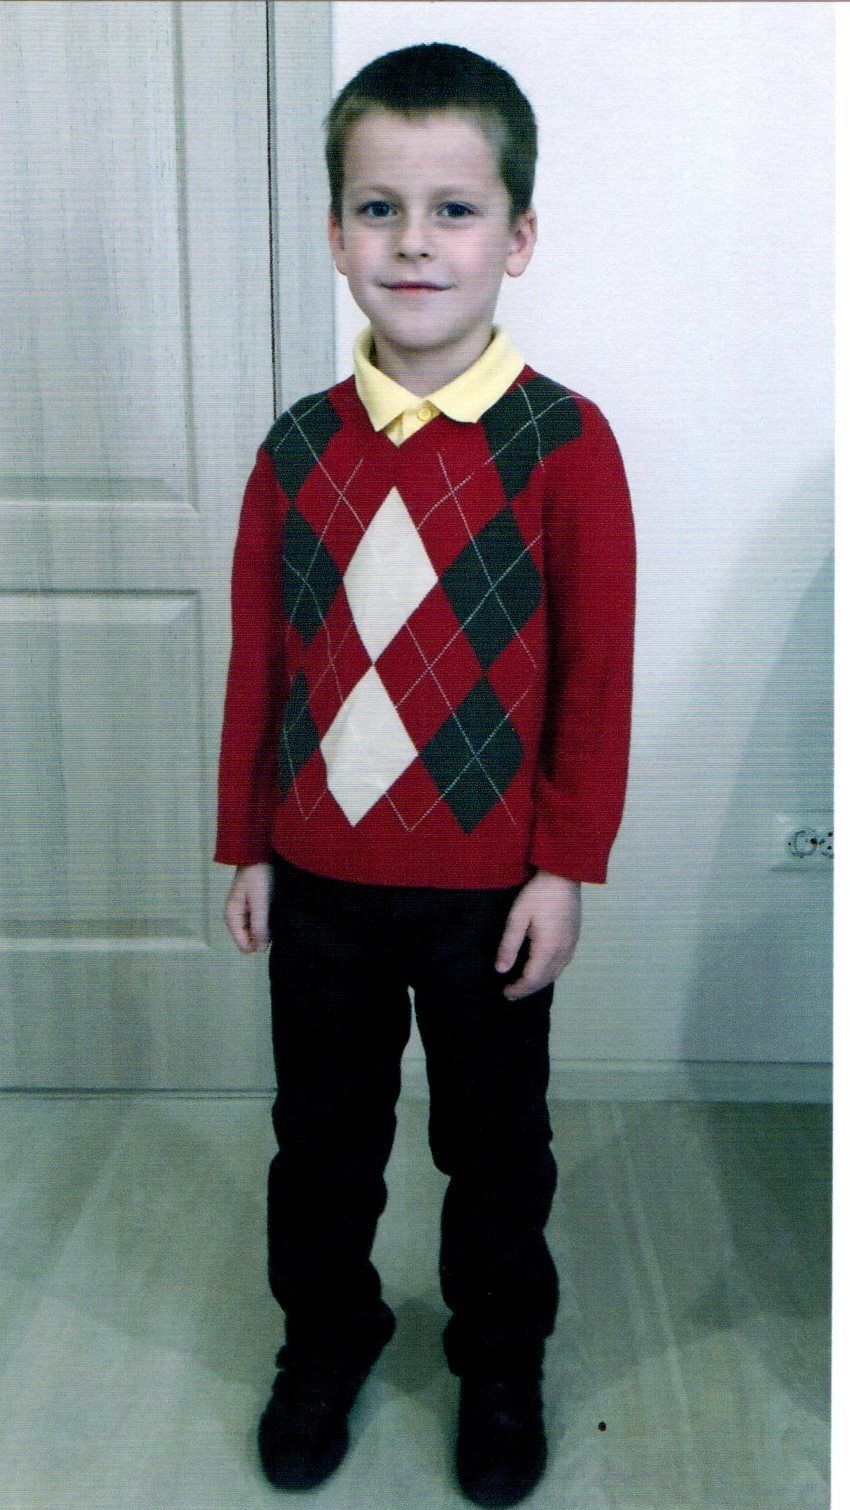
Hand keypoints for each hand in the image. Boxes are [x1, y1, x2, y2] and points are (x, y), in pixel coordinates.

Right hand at [224, 862, 272, 952]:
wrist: (257, 854)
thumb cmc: (258, 876)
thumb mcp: (260, 902)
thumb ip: (259, 926)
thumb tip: (260, 949)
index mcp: (231, 917)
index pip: (244, 946)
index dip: (258, 943)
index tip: (270, 930)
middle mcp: (234, 918)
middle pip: (249, 941)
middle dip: (262, 935)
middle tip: (272, 918)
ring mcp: (242, 914)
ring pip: (254, 933)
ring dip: (265, 927)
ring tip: (273, 912)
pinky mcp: (250, 909)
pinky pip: (258, 924)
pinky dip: (266, 921)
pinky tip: (273, 910)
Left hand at [495, 871, 581, 1000]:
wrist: (564, 875)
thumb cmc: (538, 894)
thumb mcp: (518, 917)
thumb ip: (509, 945)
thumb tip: (501, 970)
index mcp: (547, 949)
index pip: (531, 979)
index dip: (518, 989)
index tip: (505, 993)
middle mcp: (562, 951)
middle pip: (545, 980)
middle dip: (528, 989)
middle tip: (512, 993)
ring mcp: (571, 945)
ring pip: (556, 973)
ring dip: (539, 983)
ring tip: (524, 985)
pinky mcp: (574, 938)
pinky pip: (562, 964)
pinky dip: (550, 973)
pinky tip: (542, 970)